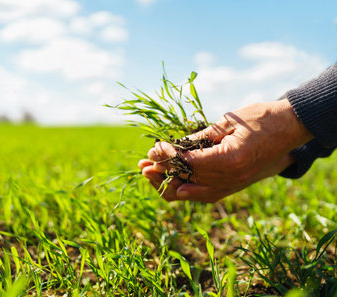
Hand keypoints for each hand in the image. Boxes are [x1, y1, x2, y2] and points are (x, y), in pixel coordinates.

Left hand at [138, 99, 312, 202]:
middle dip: (162, 171)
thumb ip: (198, 139)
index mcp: (230, 160)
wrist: (289, 128)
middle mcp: (231, 178)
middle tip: (144, 162)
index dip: (167, 156)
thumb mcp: (225, 123)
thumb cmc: (260, 118)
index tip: (155, 146)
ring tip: (148, 173)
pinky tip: (171, 185)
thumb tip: (171, 149)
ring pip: (192, 192)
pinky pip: (204, 194)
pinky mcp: (234, 186)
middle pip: (187, 180)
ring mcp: (234, 186)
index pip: (188, 163)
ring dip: (168, 184)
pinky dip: (186, 190)